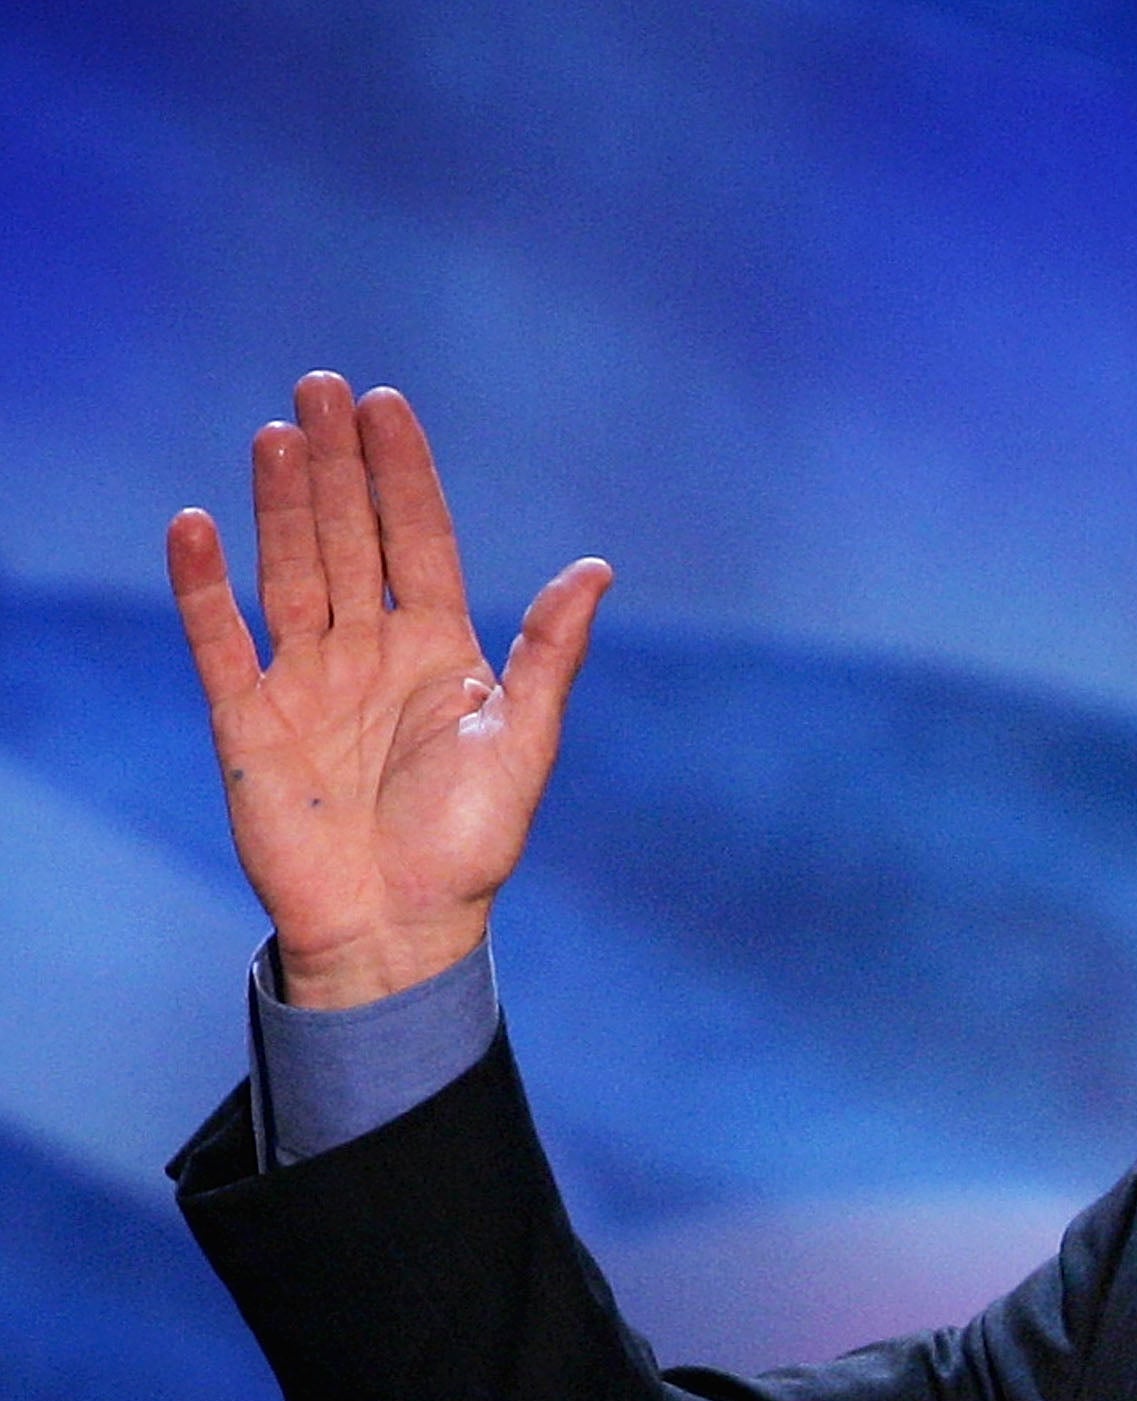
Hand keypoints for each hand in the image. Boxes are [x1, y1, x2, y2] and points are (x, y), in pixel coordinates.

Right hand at [168, 372, 609, 1007]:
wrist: (399, 930)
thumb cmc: (468, 845)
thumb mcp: (522, 743)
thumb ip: (550, 653)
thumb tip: (596, 568)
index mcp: (438, 652)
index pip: (416, 541)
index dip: (402, 475)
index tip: (387, 406)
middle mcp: (368, 653)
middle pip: (346, 537)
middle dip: (334, 466)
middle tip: (319, 388)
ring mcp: (305, 680)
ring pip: (288, 571)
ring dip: (279, 505)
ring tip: (276, 435)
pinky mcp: (248, 719)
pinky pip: (220, 640)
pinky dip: (203, 587)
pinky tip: (195, 526)